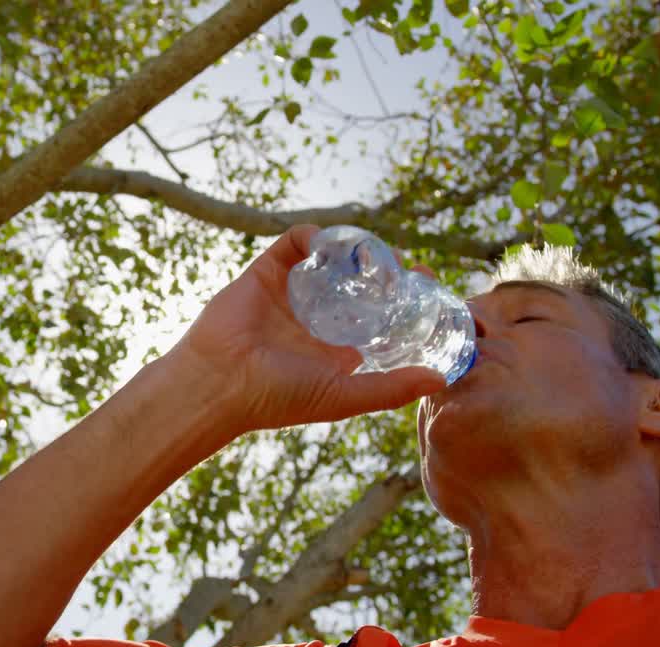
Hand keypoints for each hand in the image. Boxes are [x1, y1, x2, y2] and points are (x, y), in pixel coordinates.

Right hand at [170, 225, 446, 435]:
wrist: (219, 383)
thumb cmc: (277, 398)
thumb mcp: (342, 396)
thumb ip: (390, 389)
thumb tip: (439, 379)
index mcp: (336, 347)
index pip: (380, 314)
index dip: (404, 298)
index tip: (426, 285)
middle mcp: (317, 317)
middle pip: (360, 282)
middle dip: (384, 269)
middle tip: (405, 264)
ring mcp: (293, 292)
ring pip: (331, 259)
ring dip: (353, 248)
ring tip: (373, 250)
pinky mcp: (267, 272)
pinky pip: (295, 243)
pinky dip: (314, 236)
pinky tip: (330, 242)